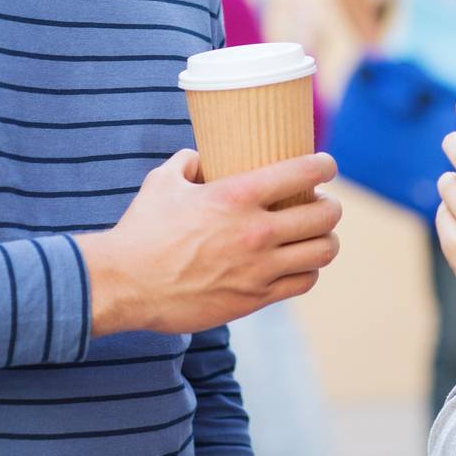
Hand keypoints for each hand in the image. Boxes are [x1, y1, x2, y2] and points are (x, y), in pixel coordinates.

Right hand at [78, 149, 342, 335]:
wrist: (125, 284)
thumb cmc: (142, 230)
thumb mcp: (163, 182)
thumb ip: (188, 163)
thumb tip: (202, 158)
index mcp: (236, 195)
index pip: (302, 173)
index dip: (324, 166)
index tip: (326, 165)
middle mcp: (256, 232)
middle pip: (324, 215)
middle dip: (330, 206)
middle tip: (322, 203)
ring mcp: (259, 268)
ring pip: (322, 252)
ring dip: (326, 240)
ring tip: (318, 235)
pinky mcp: (255, 298)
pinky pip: (303, 282)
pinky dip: (308, 270)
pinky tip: (300, 263)